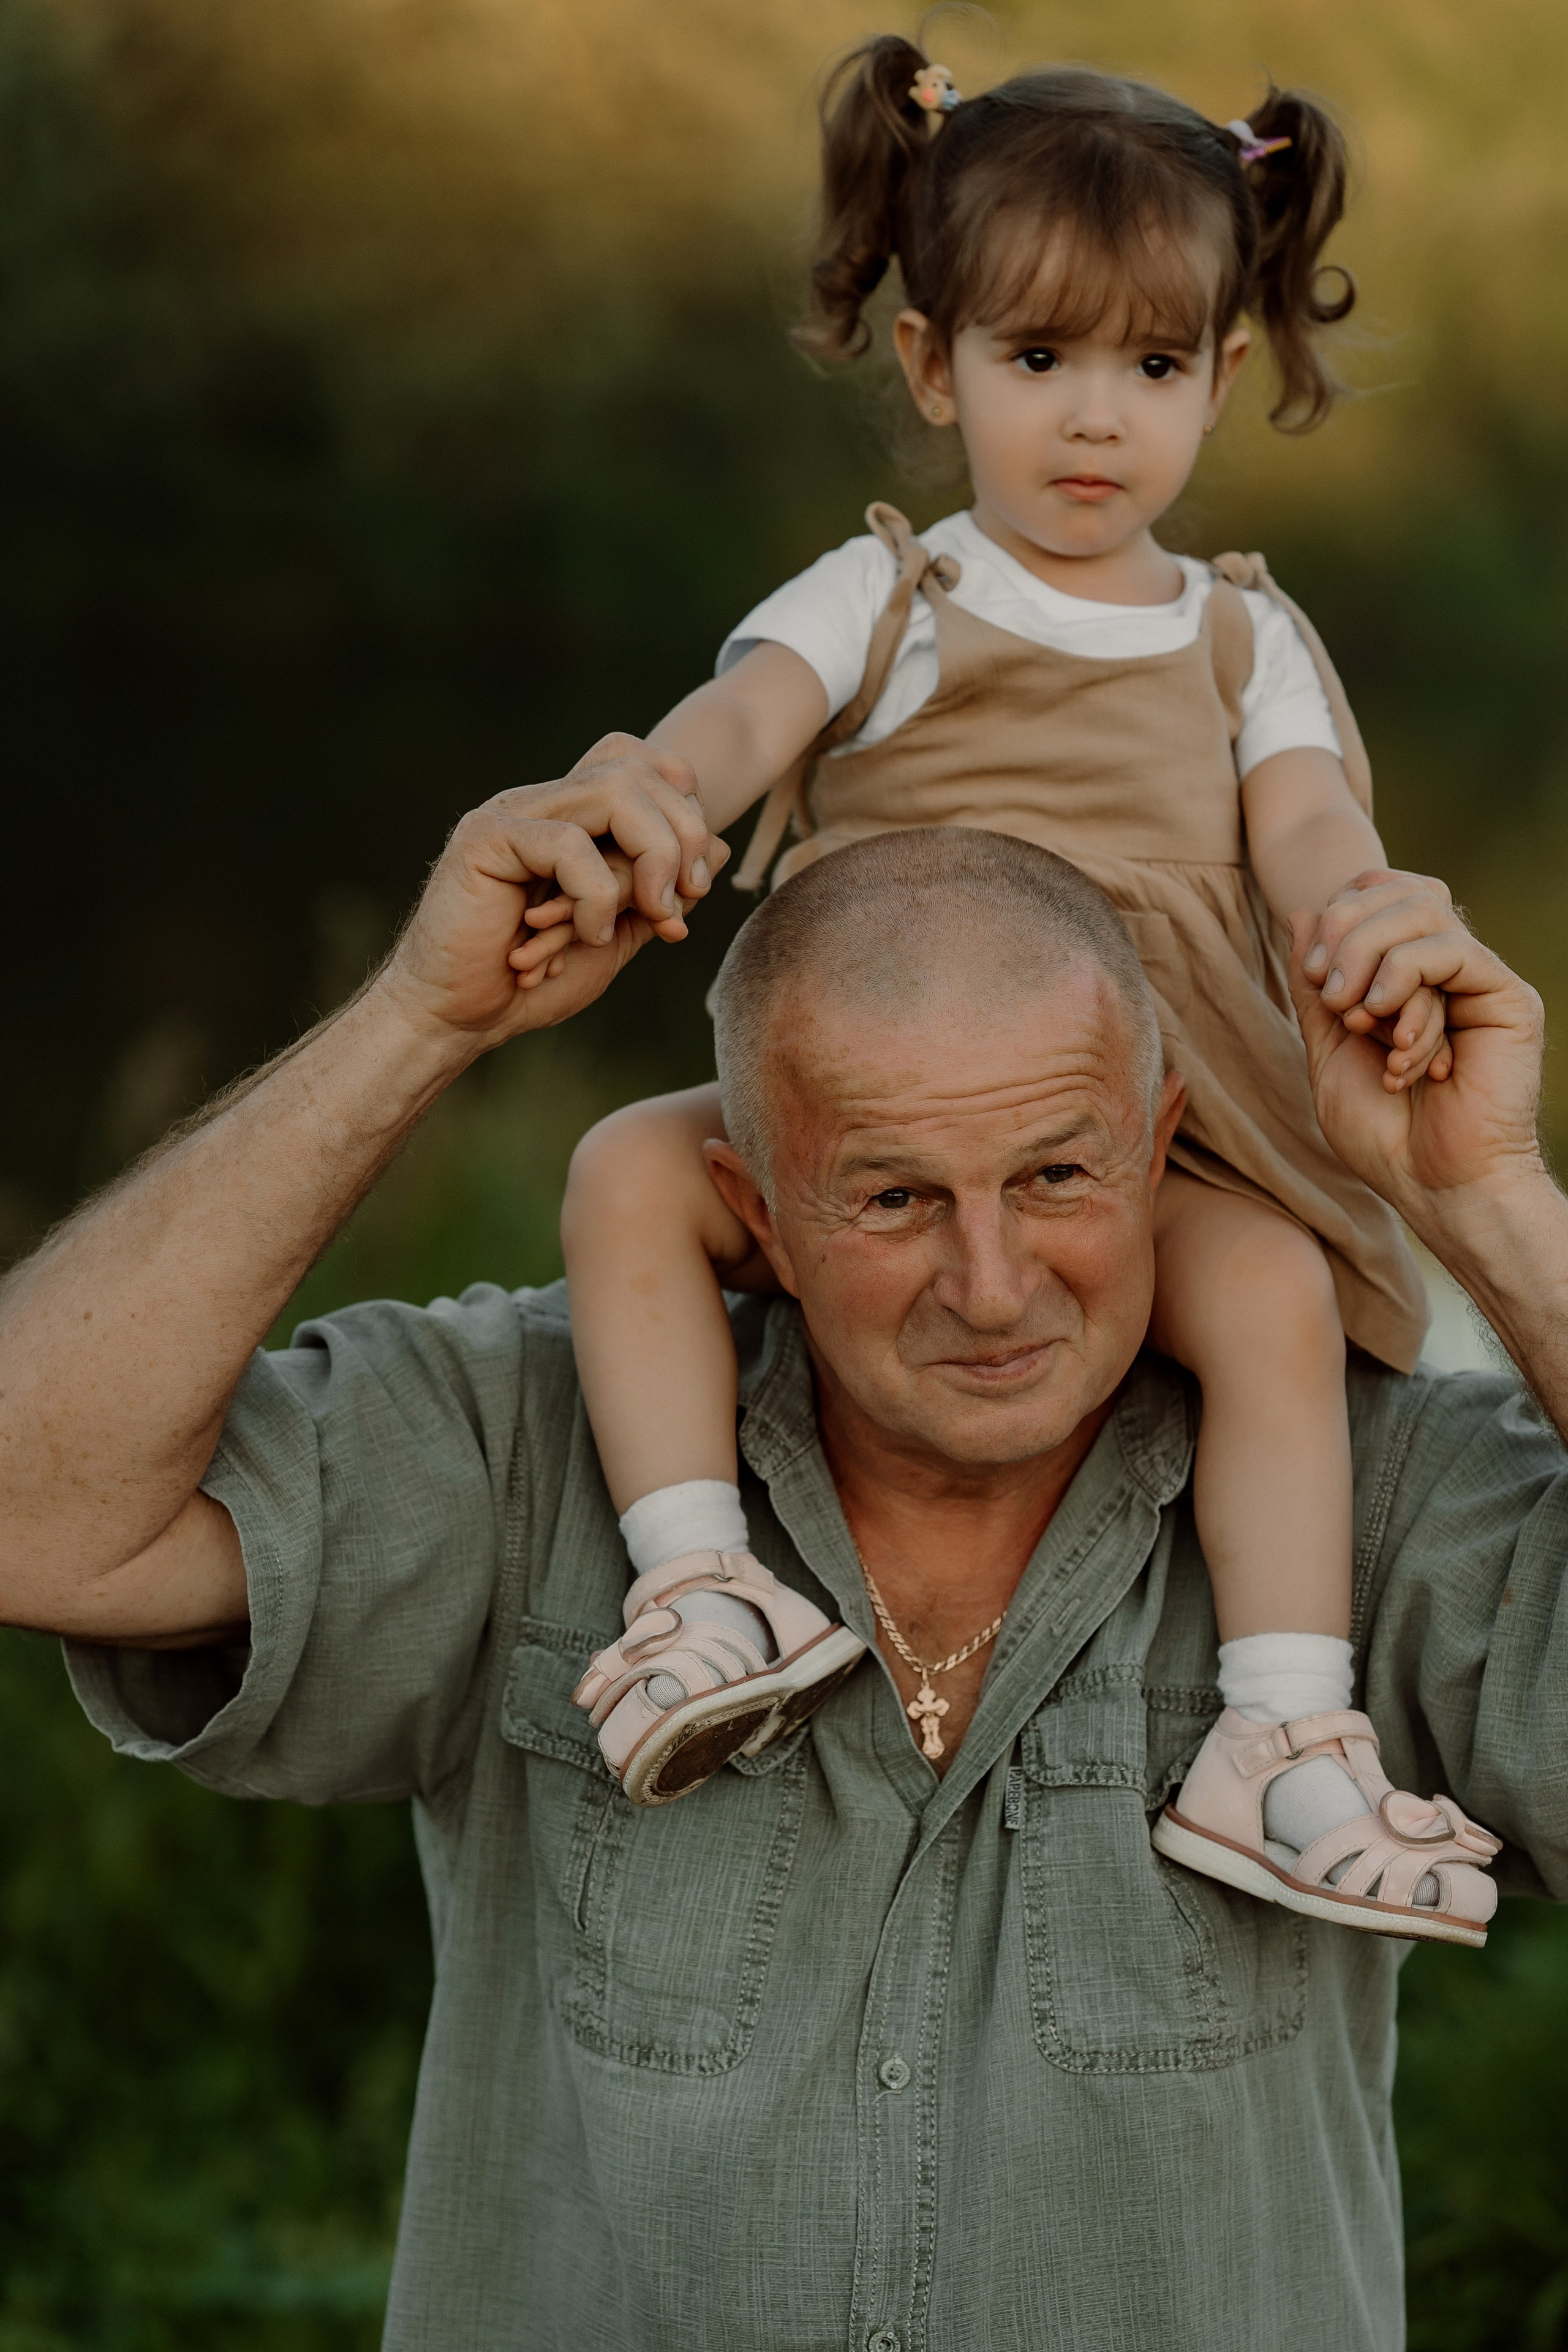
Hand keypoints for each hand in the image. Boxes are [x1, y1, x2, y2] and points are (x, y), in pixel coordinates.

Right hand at [375, 740, 725, 1050]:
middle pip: (634, 768)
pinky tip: (589, 937)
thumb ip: (659, 893)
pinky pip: (569, 845)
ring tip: (653, 915)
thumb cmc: (529, 984)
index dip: (680, 802)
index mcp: (566, 817)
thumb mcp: (616, 935)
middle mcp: (539, 802)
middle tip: (685, 899)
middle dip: (681, 832)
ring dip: (653, 857)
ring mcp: (510, 813)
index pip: (635, 759)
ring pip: (612, 792)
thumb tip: (717, 848)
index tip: (693, 879)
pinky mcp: (486, 839)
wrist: (457, 1018)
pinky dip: (597, 896)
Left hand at [1288, 874, 1546, 1222]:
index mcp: (1407, 978)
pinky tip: (1390, 1030)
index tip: (1310, 975)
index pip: (1378, 895)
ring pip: (1424, 910)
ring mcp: (1477, 980)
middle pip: (1398, 892)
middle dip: (1347, 932)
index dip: (1338, 915)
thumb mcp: (1327, 1050)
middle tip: (1329, 992)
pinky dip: (1407, 978)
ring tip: (1358, 1019)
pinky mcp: (1504, 996)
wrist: (1433, 1183)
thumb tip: (1302, 912)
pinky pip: (1453, 949)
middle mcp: (1446, 970)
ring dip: (1372, 957)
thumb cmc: (1382, 1133)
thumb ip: (1313, 987)